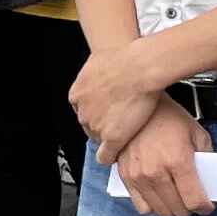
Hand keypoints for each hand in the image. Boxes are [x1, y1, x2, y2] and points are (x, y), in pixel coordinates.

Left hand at [66, 39, 178, 158]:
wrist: (138, 67)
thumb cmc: (124, 59)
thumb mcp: (97, 61)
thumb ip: (93, 73)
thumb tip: (98, 71)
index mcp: (77, 95)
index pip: (83, 110)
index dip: (97, 111)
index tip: (107, 112)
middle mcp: (83, 112)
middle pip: (89, 125)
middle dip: (102, 124)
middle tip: (118, 121)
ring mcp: (96, 126)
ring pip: (98, 139)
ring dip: (109, 136)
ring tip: (125, 132)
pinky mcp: (112, 137)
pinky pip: (105, 155)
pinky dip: (110, 156)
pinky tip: (117, 154)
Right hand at [112, 104, 211, 215]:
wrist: (135, 105)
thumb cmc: (167, 116)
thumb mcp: (196, 132)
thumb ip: (206, 158)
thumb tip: (211, 180)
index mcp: (177, 161)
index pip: (194, 200)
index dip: (205, 207)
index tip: (207, 205)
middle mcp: (156, 172)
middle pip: (178, 210)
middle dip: (190, 208)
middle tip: (193, 199)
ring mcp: (138, 176)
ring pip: (160, 211)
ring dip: (172, 209)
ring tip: (177, 198)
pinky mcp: (125, 176)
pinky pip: (141, 206)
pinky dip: (153, 206)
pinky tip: (159, 195)